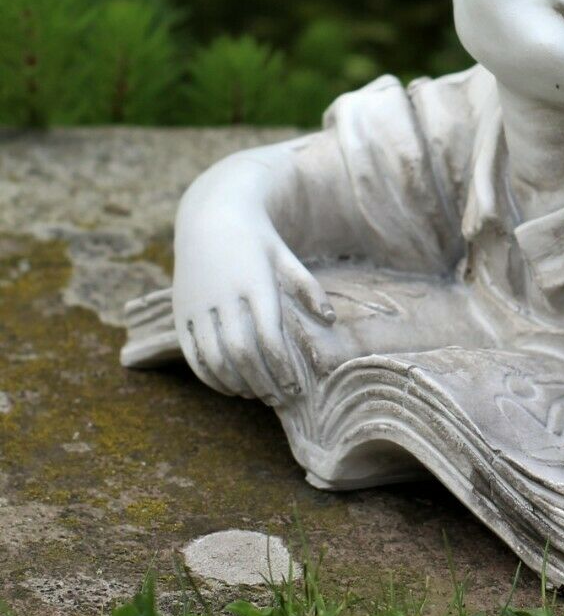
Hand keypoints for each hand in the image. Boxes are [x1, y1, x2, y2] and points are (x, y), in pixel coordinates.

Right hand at [171, 164, 333, 403]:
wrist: (211, 216)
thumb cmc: (257, 239)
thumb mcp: (286, 256)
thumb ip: (308, 288)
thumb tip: (331, 320)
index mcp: (254, 283)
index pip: (268, 337)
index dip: (281, 368)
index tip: (295, 388)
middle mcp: (224, 297)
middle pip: (241, 353)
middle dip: (262, 381)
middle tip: (279, 399)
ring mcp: (198, 306)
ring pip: (214, 357)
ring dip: (235, 382)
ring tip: (256, 394)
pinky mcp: (181, 312)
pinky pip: (192, 353)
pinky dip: (209, 376)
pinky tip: (228, 386)